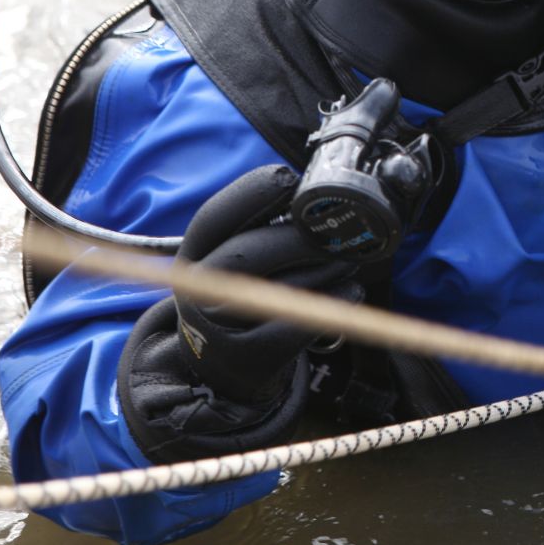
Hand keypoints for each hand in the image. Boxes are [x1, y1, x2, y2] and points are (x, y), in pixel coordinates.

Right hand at [120, 166, 363, 461]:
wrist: (222, 367)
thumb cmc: (238, 293)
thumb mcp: (227, 257)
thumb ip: (255, 226)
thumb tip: (309, 191)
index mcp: (192, 256)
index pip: (213, 217)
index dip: (251, 192)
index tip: (289, 178)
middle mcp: (200, 290)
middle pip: (250, 251)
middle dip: (302, 236)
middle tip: (338, 229)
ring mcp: (222, 327)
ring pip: (282, 287)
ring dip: (328, 268)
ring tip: (349, 259)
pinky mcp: (252, 357)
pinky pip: (301, 324)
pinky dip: (335, 302)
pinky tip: (351, 290)